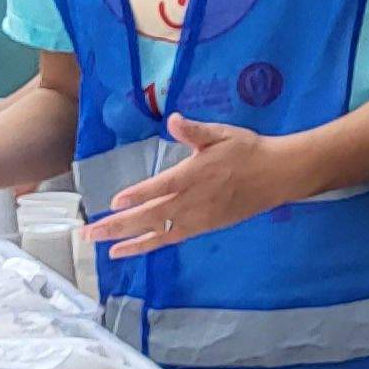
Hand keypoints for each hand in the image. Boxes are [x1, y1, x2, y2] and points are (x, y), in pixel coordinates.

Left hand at [83, 116, 296, 258]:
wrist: (278, 175)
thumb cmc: (247, 150)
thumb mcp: (223, 133)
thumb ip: (195, 130)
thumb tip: (174, 119)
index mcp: (196, 174)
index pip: (162, 187)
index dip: (138, 195)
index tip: (114, 201)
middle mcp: (194, 200)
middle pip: (152, 216)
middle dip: (119, 225)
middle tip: (90, 233)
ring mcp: (198, 217)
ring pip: (159, 232)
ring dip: (129, 241)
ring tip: (104, 247)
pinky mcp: (204, 227)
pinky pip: (172, 238)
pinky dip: (149, 245)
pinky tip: (131, 248)